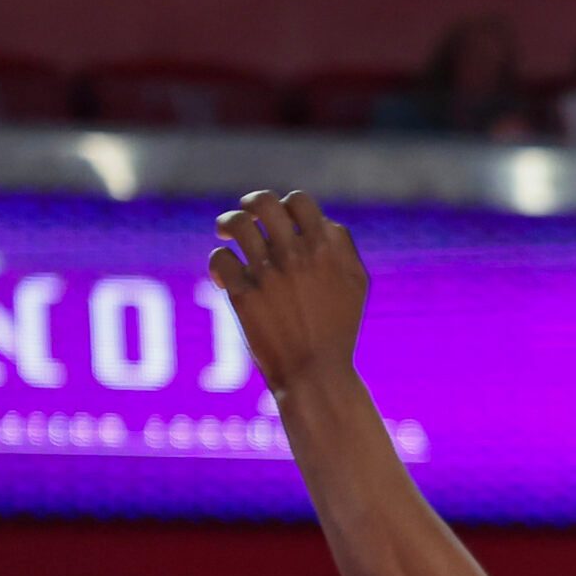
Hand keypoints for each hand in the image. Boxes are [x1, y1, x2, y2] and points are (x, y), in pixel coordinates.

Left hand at [207, 191, 368, 392]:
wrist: (317, 373)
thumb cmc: (338, 329)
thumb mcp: (356, 284)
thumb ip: (342, 247)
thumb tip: (321, 221)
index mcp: (326, 249)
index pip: (299, 201)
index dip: (286, 206)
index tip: (280, 221)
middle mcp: (297, 255)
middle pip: (263, 202)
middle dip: (250, 204)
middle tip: (247, 217)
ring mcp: (268, 274)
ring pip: (235, 223)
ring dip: (227, 223)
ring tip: (225, 233)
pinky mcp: (243, 294)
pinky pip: (221, 259)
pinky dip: (220, 264)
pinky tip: (225, 278)